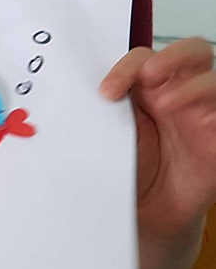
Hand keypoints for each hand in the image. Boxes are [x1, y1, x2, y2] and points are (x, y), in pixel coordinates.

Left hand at [101, 39, 215, 268]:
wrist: (143, 216)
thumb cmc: (123, 170)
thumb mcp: (108, 136)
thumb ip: (102, 112)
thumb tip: (67, 95)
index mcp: (149, 88)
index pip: (145, 57)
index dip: (127, 67)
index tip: (106, 93)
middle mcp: (180, 94)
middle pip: (194, 52)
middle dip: (173, 58)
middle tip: (149, 78)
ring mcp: (204, 117)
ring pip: (213, 82)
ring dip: (192, 87)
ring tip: (166, 106)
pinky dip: (215, 113)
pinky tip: (196, 125)